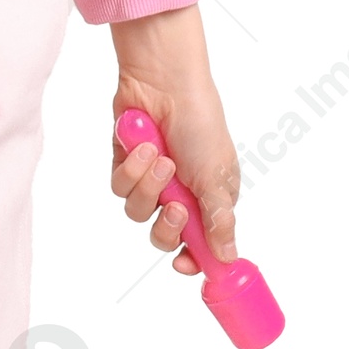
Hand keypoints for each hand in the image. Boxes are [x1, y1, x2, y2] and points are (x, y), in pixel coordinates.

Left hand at [108, 4, 237, 275]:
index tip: (184, 264)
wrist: (165, 84)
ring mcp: (152, 181)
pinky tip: (142, 147)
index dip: (191, 259)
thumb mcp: (217, 177)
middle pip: (163, 236)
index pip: (199, 244)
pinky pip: (120, 187)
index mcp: (210, 199)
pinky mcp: (127, 166)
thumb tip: (228, 259)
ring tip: (160, 160)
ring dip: (148, 187)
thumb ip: (219, 221)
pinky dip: (131, 169)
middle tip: (174, 207)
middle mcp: (181, 193)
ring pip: (138, 211)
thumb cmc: (200, 125)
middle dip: (166, 225)